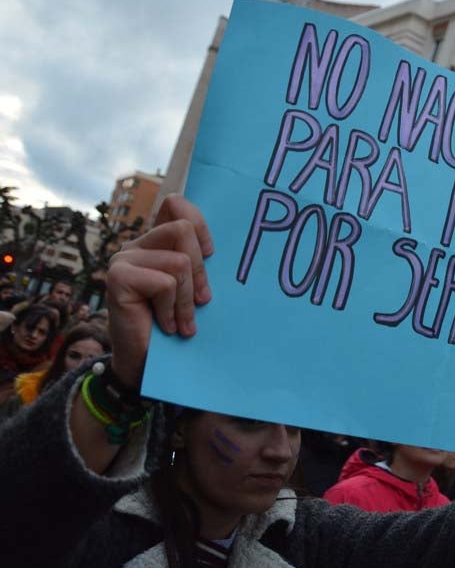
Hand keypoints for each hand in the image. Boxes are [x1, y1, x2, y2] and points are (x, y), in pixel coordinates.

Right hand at [106, 195, 213, 388]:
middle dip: (200, 271)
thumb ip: (198, 260)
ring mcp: (124, 259)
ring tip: (182, 320)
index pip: (176, 204)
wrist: (146, 363)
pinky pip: (165, 283)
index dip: (200, 224)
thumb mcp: (194, 287)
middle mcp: (137, 245)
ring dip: (187, 298)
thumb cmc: (176, 323)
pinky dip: (172, 309)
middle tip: (201, 302)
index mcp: (156, 241)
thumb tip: (223, 246)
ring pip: (179, 261)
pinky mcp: (117, 278)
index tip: (210, 255)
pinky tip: (166, 325)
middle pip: (183, 229)